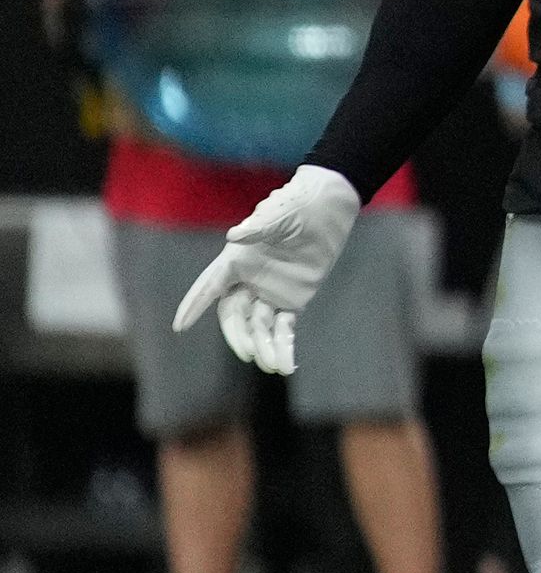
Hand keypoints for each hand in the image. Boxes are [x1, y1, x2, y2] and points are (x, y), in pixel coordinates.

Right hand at [173, 165, 362, 375]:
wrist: (327, 208)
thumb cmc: (298, 206)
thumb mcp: (280, 214)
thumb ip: (260, 227)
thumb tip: (236, 235)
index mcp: (236, 260)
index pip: (210, 286)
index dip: (195, 305)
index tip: (179, 326)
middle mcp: (247, 279)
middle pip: (234, 315)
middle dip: (238, 335)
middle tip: (249, 353)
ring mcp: (268, 292)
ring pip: (258, 326)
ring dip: (264, 347)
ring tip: (274, 366)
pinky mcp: (291, 299)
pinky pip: (283, 327)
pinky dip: (284, 345)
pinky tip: (286, 364)